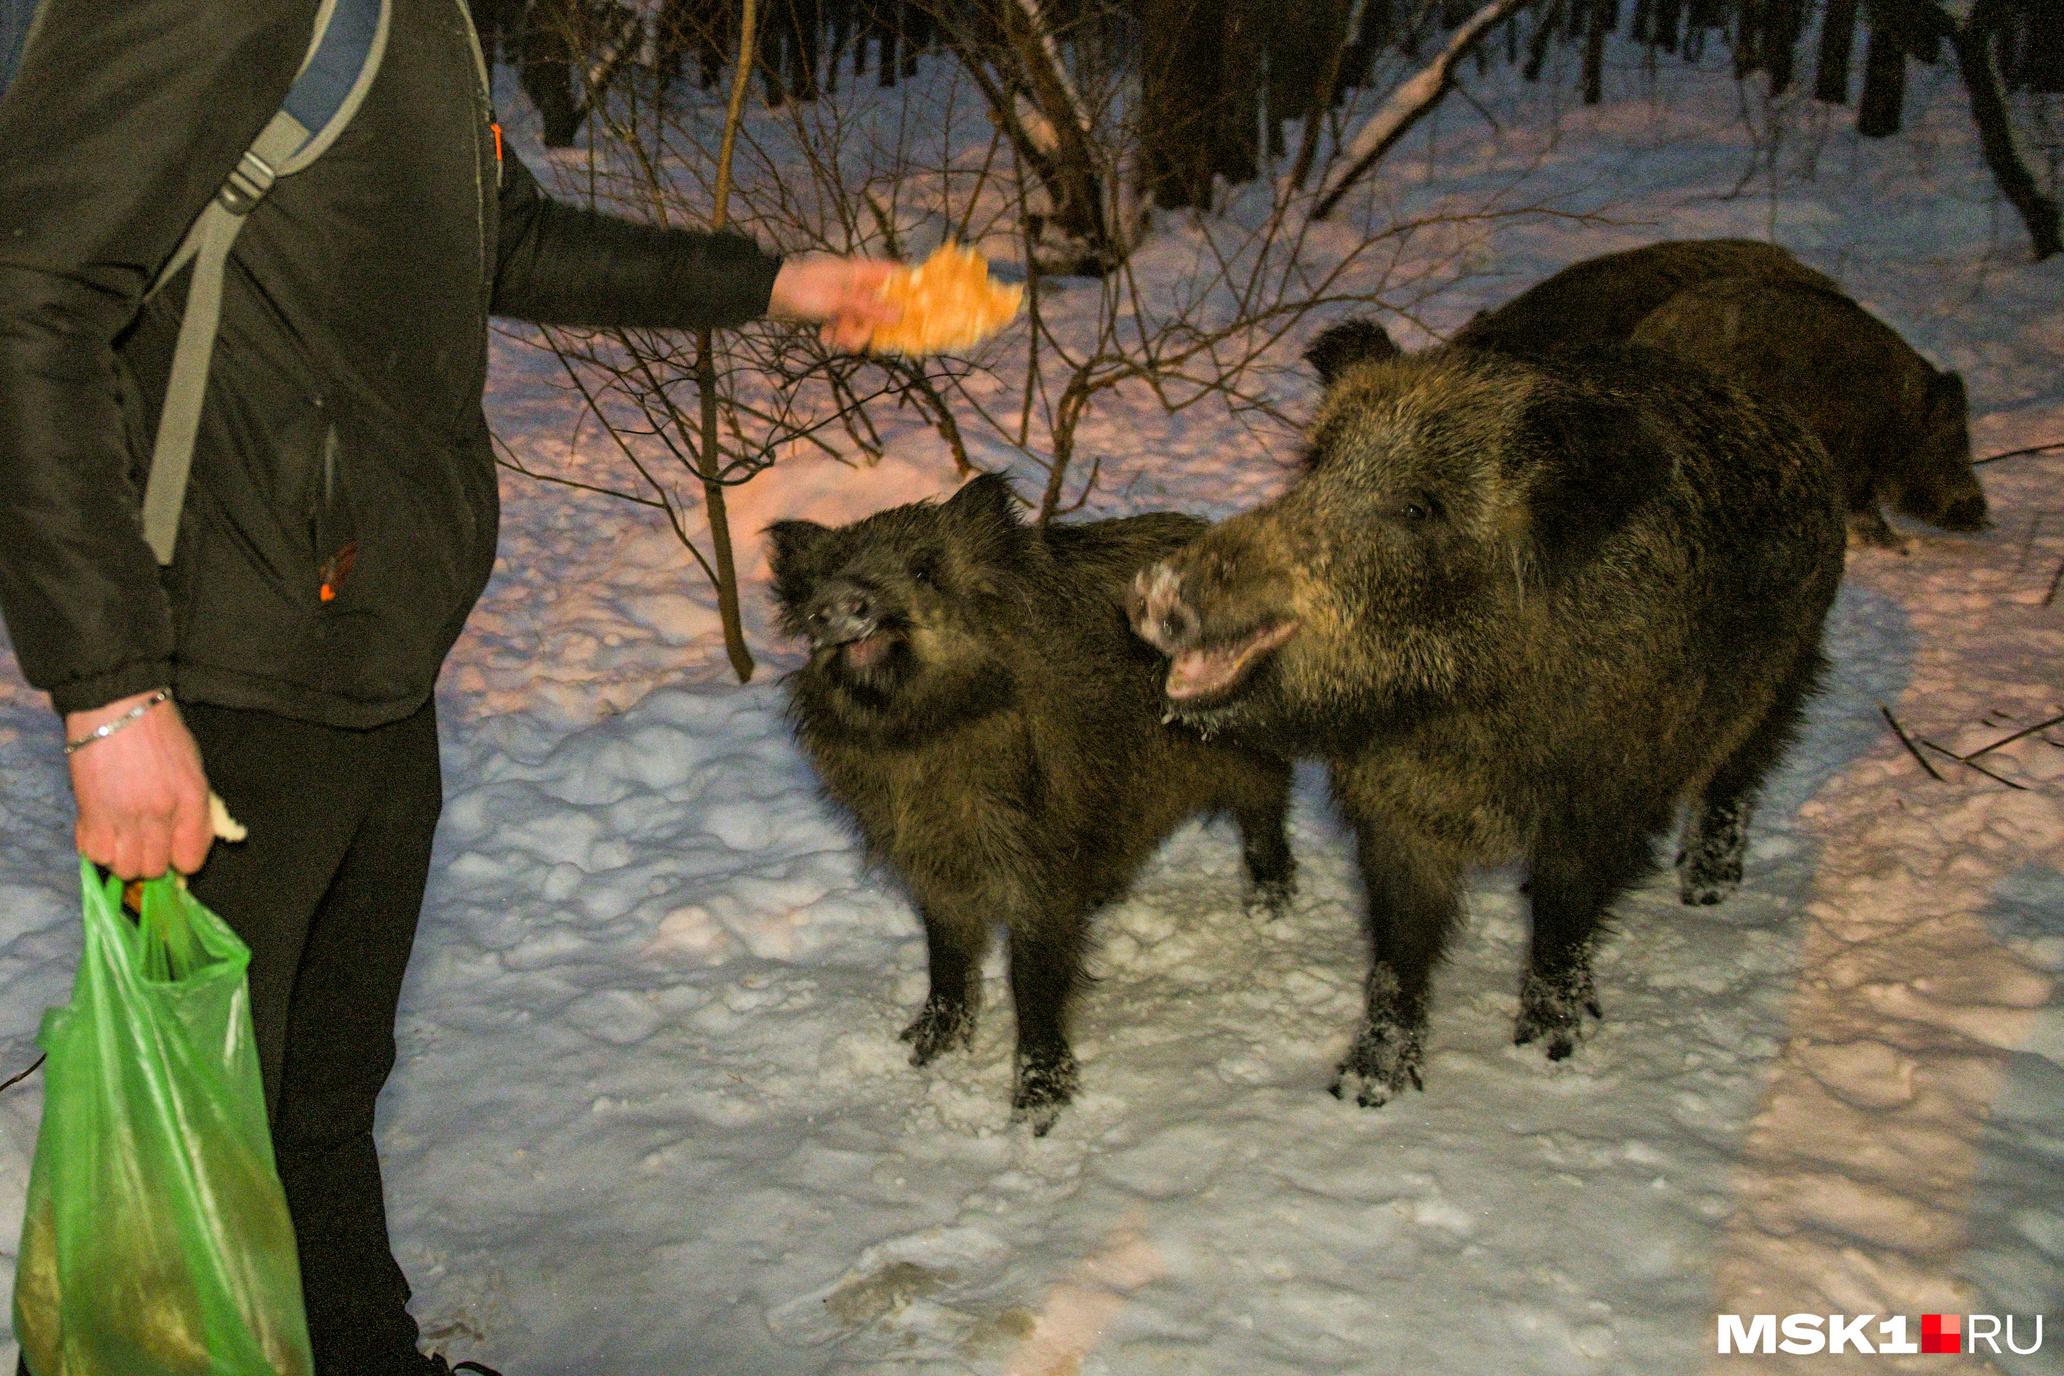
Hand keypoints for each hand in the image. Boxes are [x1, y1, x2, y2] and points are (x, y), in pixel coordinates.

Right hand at [65, 692, 213, 879]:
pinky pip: (93, 853)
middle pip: (153, 869)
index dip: (182, 860)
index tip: (174, 851)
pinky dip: (98, 849)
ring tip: (123, 839)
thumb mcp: (193, 768)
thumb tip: (187, 843)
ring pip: (122, 867)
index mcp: (191, 800)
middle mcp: (158, 814)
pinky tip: (104, 831)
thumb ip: (194, 808)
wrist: (117, 707)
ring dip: (123, 859)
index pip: (190, 860)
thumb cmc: (161, 732)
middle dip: (151, 862)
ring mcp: (122, 815)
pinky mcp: (90, 812)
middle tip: (145, 842)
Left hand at [768, 253, 900, 350]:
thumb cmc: (802, 290)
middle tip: (851, 334)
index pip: (895, 275)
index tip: (914, 312)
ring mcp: (845, 299)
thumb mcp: (838, 301)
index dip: (908, 290)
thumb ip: (869, 308)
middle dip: (867, 327)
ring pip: (863, 322)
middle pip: (880, 309)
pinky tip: (823, 335)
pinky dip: (837, 334)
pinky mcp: (834, 311)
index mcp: (861, 272)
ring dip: (850, 334)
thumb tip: (900, 315)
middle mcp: (857, 284)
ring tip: (832, 336)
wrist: (768, 295)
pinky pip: (847, 327)